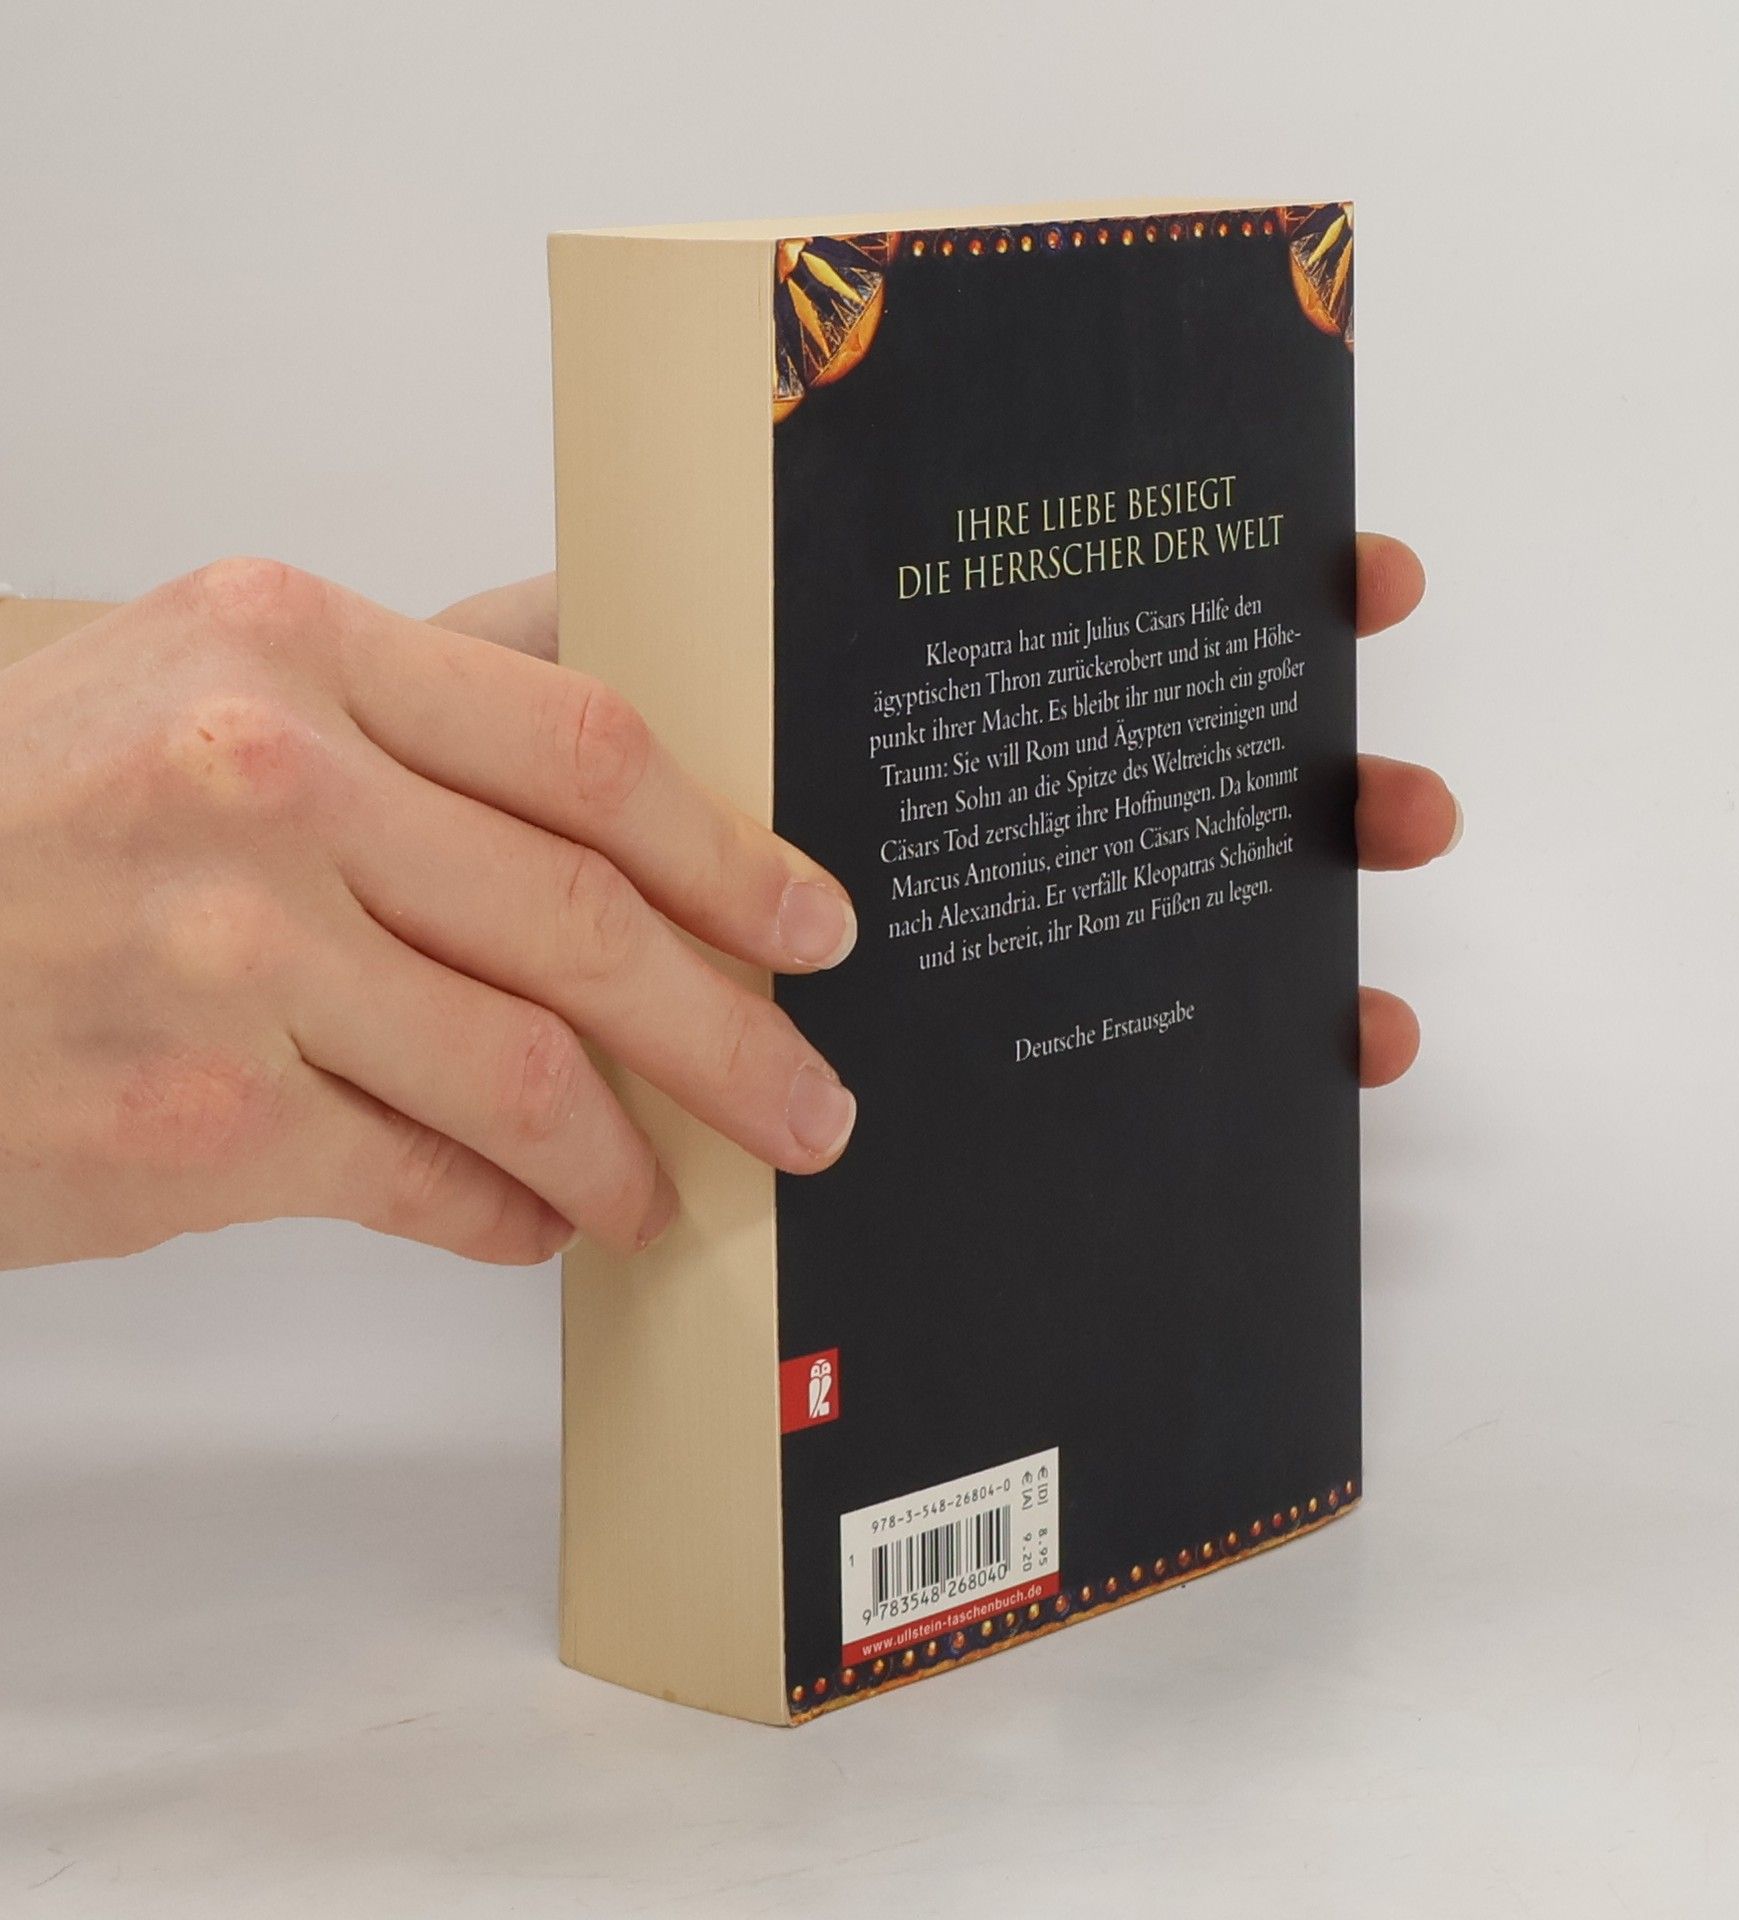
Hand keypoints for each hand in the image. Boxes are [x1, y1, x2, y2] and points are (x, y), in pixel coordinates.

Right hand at [0, 558, 859, 1270]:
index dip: (728, 852)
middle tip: (806, 1098)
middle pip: (588, 920)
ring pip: (529, 1070)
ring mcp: (229, 957)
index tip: (808, 922)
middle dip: (731, 1033)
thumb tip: (601, 669)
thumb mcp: (192, 678)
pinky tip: (533, 1221)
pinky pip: (427, 1180)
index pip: (587, 750)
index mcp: (289, 649)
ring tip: (663, 1188)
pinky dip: (506, 1213)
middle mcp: (266, 783)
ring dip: (625, 1151)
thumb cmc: (12, 812)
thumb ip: (404, 688)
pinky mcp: (194, 1125)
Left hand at [439, 542, 1461, 1090]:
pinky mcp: (932, 1060)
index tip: (1358, 584)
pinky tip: (1293, 1078)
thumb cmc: (494, 806)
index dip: (1233, 594)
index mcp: (888, 702)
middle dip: (1313, 788)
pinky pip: (1086, 1066)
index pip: (1084, 633)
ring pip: (1161, 933)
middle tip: (1398, 811)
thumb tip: (776, 577)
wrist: (430, 958)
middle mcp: (948, 815)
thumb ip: (659, 638)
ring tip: (1367, 996)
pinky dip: (1203, 1073)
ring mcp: (956, 940)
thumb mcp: (568, 684)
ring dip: (1292, 944)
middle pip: (1166, 789)